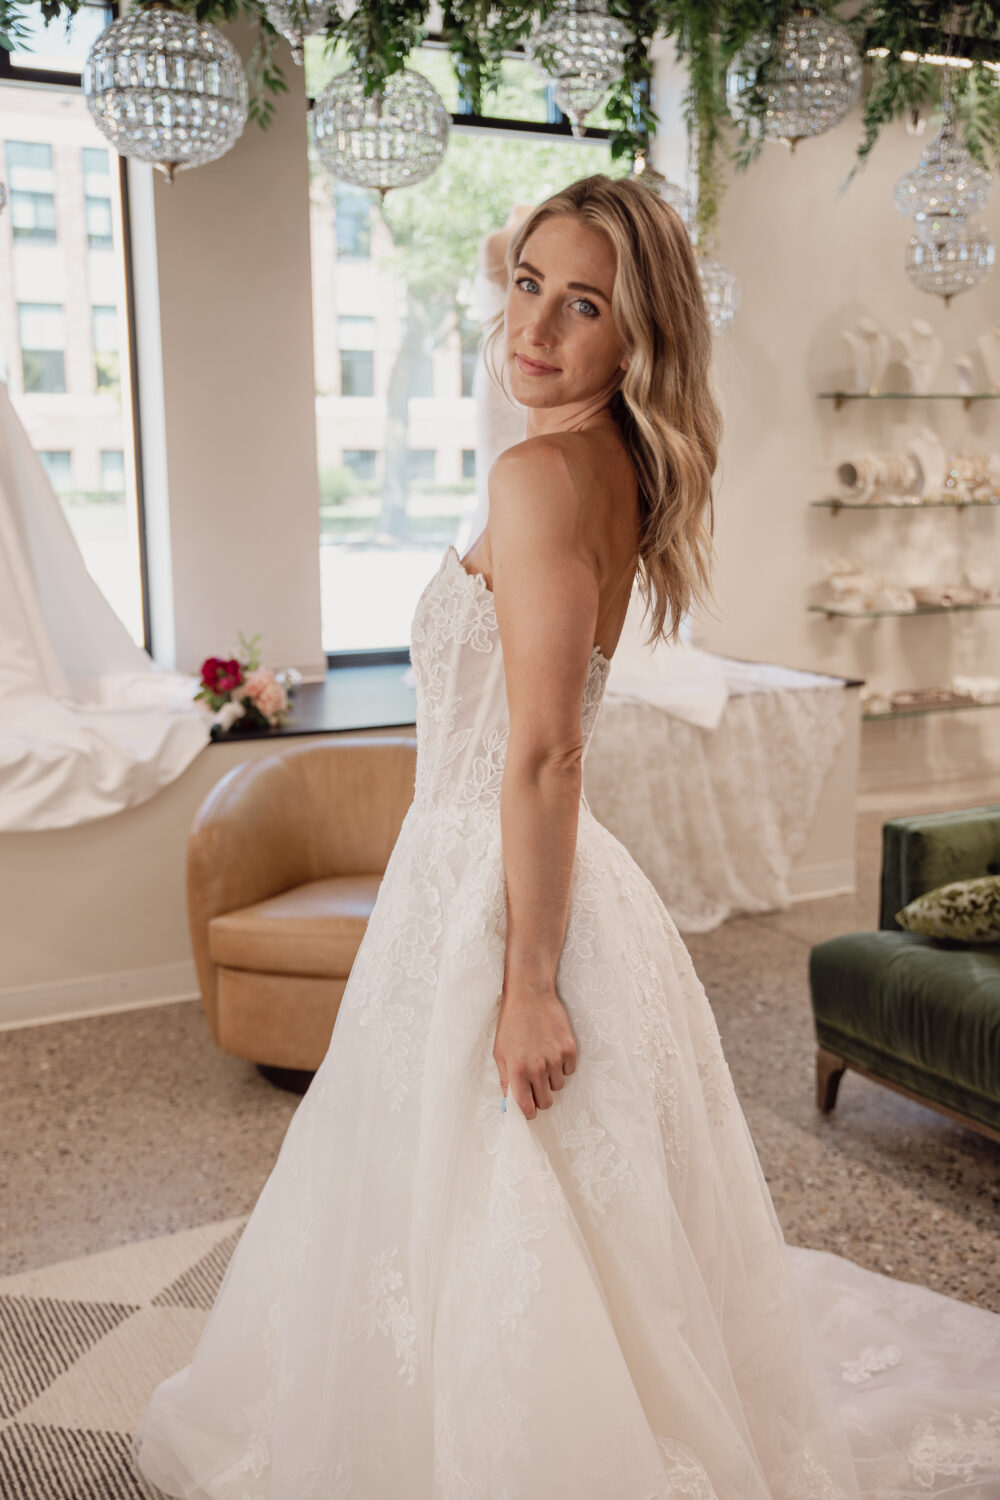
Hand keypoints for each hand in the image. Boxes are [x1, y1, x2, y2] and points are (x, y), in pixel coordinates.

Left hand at [493, 978, 577, 1119]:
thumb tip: (510, 1103)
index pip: (526, 1106)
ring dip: (551, 1079)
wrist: (530, 996)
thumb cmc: (512, 1024)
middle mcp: (538, 1068)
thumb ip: (506, 1080)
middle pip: (546, 1101)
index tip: (529, 1111)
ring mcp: (556, 1059)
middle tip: (536, 1086)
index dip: (528, 1112)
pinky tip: (553, 1050)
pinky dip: (563, 1066)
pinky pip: (569, 1071)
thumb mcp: (500, 1053)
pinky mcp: (570, 1049)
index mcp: (518, 1070)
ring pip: (559, 1086)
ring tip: (543, 1060)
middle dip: (540, 1097)